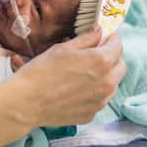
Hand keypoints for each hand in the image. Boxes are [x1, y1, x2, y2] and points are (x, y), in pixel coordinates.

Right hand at [7, 28, 124, 126]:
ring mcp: (100, 101)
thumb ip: (86, 39)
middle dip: (111, 58)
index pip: (118, 46)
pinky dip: (94, 93)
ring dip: (105, 76)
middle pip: (120, 66)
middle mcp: (107, 83)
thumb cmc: (41, 72)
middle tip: (95, 54)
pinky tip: (76, 90)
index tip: (103, 38)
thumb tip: (99, 31)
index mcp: (101, 61)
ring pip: (112, 84)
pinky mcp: (91, 114)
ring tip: (84, 73)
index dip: (111, 39)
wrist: (26, 102)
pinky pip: (100, 99)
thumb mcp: (63, 48)